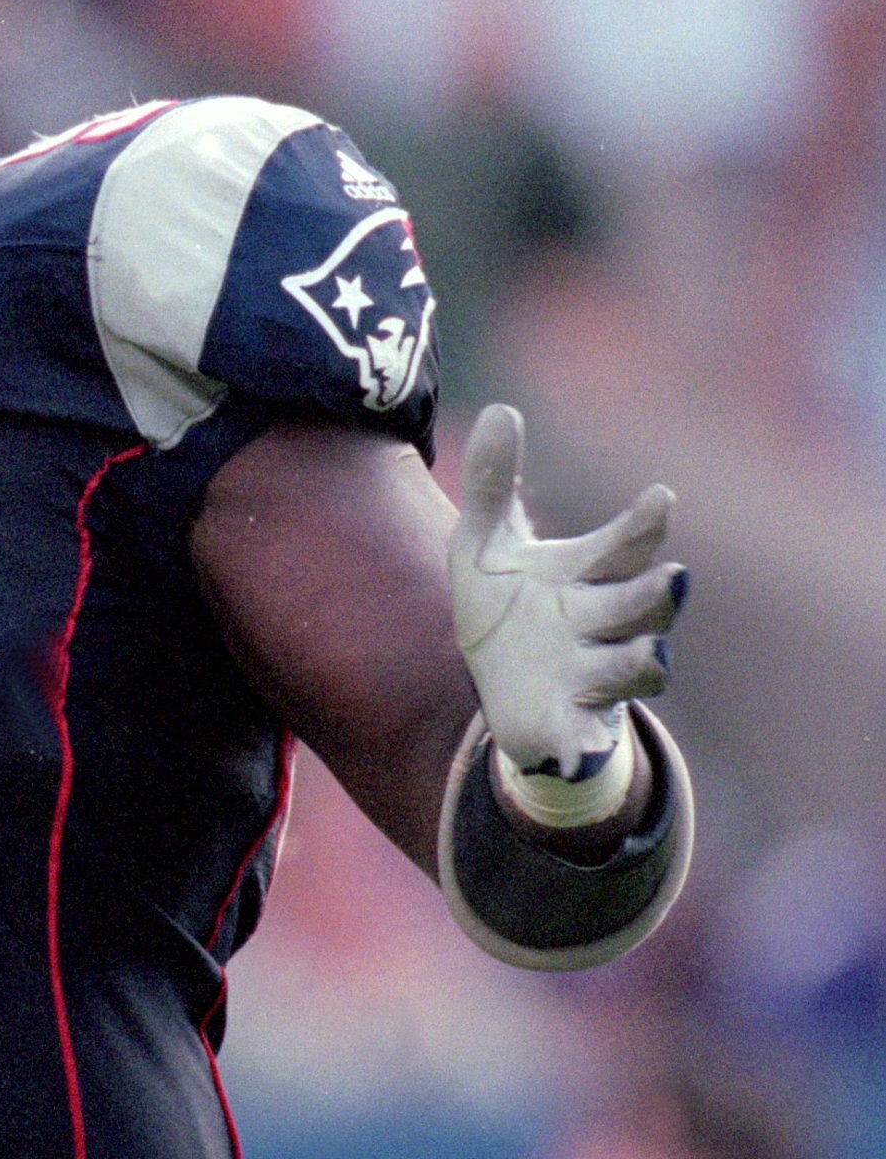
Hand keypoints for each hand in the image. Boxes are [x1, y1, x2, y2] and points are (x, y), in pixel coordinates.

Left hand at [449, 405, 684, 780]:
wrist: (502, 693)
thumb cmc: (507, 610)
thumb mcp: (486, 548)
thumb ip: (494, 485)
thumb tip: (503, 408)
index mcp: (586, 576)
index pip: (623, 545)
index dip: (643, 525)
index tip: (660, 498)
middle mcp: (601, 624)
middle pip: (640, 604)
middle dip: (654, 593)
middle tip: (672, 578)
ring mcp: (591, 677)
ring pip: (632, 670)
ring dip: (641, 661)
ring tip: (647, 652)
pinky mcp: (568, 726)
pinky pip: (582, 739)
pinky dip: (582, 745)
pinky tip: (576, 750)